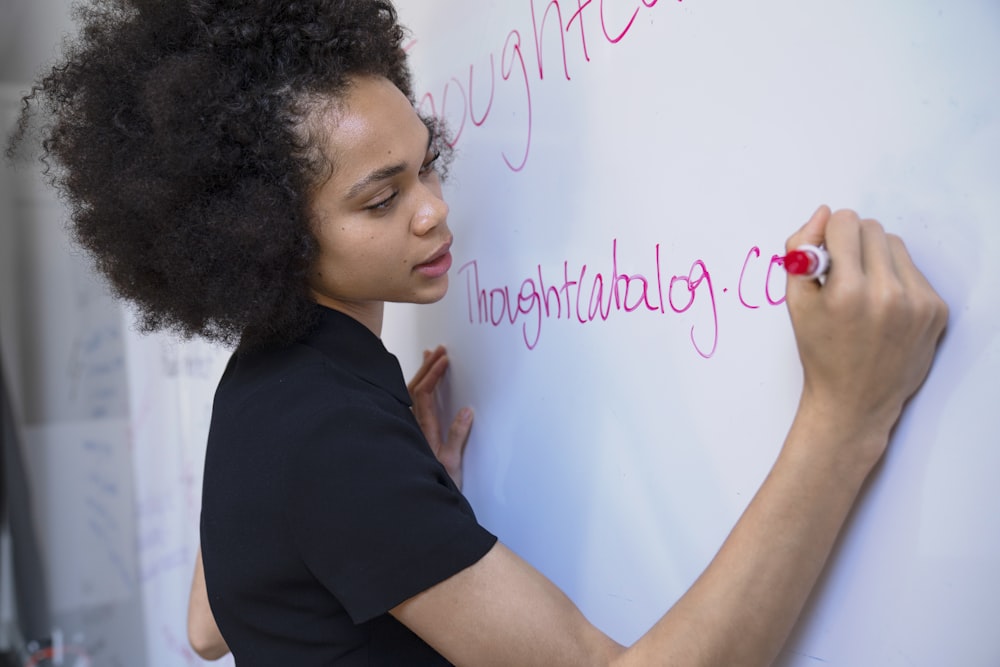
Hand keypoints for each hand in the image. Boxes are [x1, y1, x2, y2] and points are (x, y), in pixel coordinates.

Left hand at [408, 345, 473, 489]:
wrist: (420, 503)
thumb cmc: (437, 484)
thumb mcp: (452, 463)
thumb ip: (457, 436)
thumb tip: (466, 411)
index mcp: (422, 430)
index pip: (423, 394)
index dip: (433, 374)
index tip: (444, 359)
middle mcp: (411, 426)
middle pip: (413, 389)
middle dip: (427, 367)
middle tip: (439, 350)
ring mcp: (409, 429)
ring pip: (409, 394)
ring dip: (420, 374)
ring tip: (428, 356)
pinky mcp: (410, 434)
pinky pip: (409, 403)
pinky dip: (417, 387)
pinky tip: (419, 383)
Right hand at [785, 206, 947, 465]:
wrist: (854, 402)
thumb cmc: (820, 352)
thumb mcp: (794, 302)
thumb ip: (800, 250)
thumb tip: (823, 213)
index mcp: (846, 291)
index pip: (844, 222)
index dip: (828, 235)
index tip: (824, 254)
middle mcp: (886, 294)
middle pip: (871, 228)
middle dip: (852, 243)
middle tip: (842, 273)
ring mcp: (916, 303)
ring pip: (894, 244)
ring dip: (876, 257)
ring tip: (862, 290)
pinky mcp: (935, 310)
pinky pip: (913, 270)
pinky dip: (895, 279)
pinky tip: (882, 307)